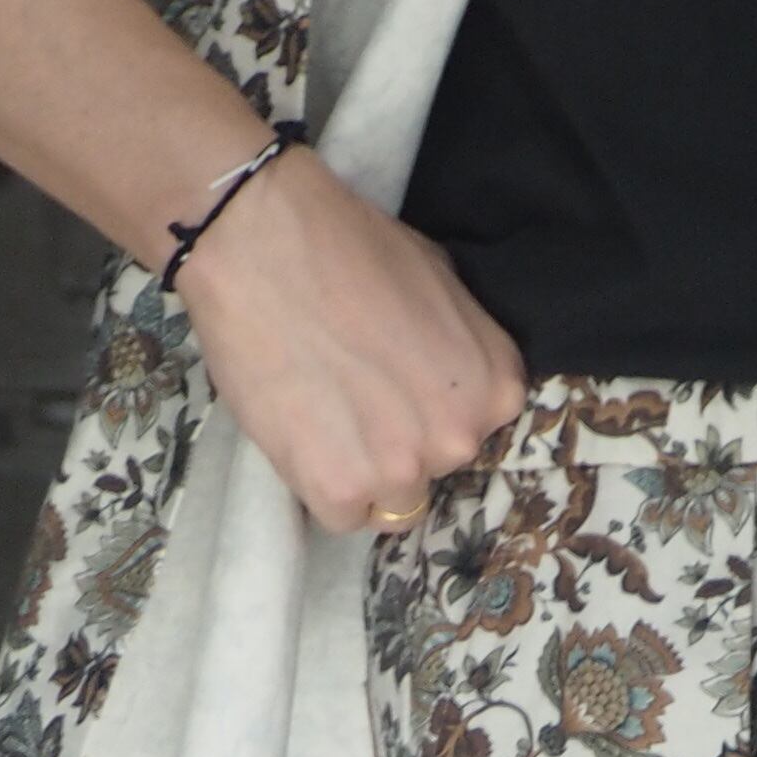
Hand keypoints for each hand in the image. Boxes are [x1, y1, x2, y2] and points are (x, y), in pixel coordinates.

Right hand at [177, 154, 526, 535]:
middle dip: (398, 443)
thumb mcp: (441, 281)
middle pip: (434, 470)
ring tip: (322, 411)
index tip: (395, 386)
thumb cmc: (349, 245)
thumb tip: (453, 380)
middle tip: (351, 392)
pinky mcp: (339, 491)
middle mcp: (459, 439)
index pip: (474, 433)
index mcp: (495, 390)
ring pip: (389, 500)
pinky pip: (340, 514)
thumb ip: (462, 348)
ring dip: (360, 470)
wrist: (261, 242)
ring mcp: (400, 471)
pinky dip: (318, 483)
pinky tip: (300, 429)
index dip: (429, 412)